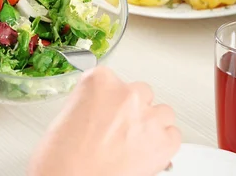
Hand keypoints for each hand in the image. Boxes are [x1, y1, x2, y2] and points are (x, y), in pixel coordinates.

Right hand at [28, 67, 180, 175]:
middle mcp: (126, 94)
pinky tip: (146, 153)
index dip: (111, 100)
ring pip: (162, 112)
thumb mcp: (69, 113)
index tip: (107, 111)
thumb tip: (105, 113)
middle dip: (133, 109)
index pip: (115, 80)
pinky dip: (164, 144)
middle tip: (119, 129)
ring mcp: (147, 116)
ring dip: (151, 124)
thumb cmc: (61, 155)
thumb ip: (93, 104)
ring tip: (134, 142)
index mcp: (99, 81)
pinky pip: (174, 136)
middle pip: (142, 93)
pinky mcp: (163, 141)